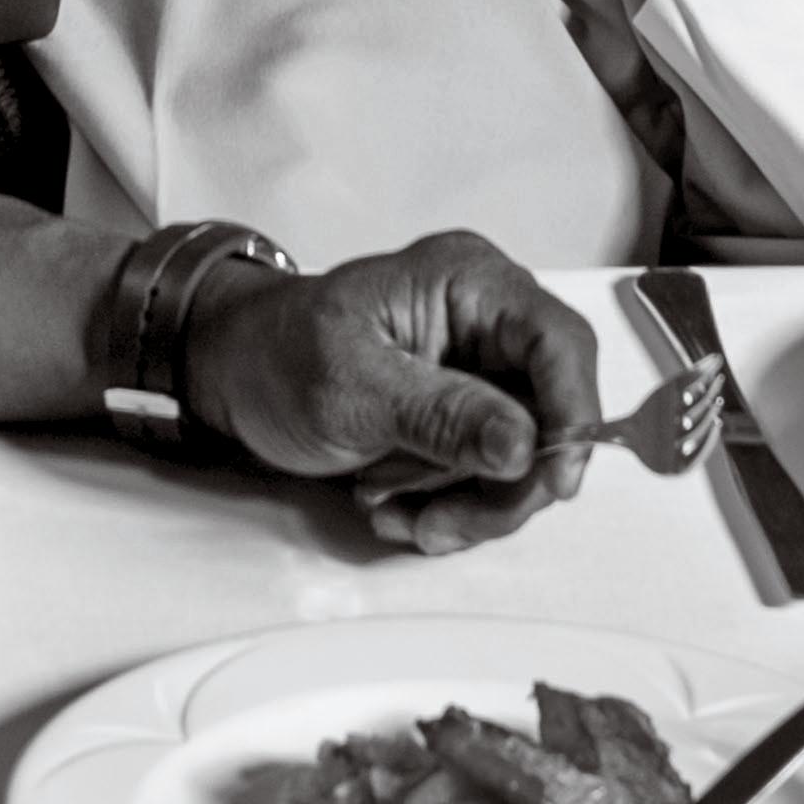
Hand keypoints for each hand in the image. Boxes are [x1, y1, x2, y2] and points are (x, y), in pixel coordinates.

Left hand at [184, 232, 602, 556]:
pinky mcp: (464, 418)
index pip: (558, 341)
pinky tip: (395, 506)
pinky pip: (488, 477)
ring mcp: (478, 372)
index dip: (571, 413)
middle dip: (504, 483)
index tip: (552, 478)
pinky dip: (449, 507)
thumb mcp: (352, 386)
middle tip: (446, 522)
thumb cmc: (277, 352)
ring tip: (396, 510)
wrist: (233, 375)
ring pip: (524, 459)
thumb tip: (523, 445)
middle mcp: (485, 323)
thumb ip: (441, 414)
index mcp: (467, 281)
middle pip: (551, 414)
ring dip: (468, 505)